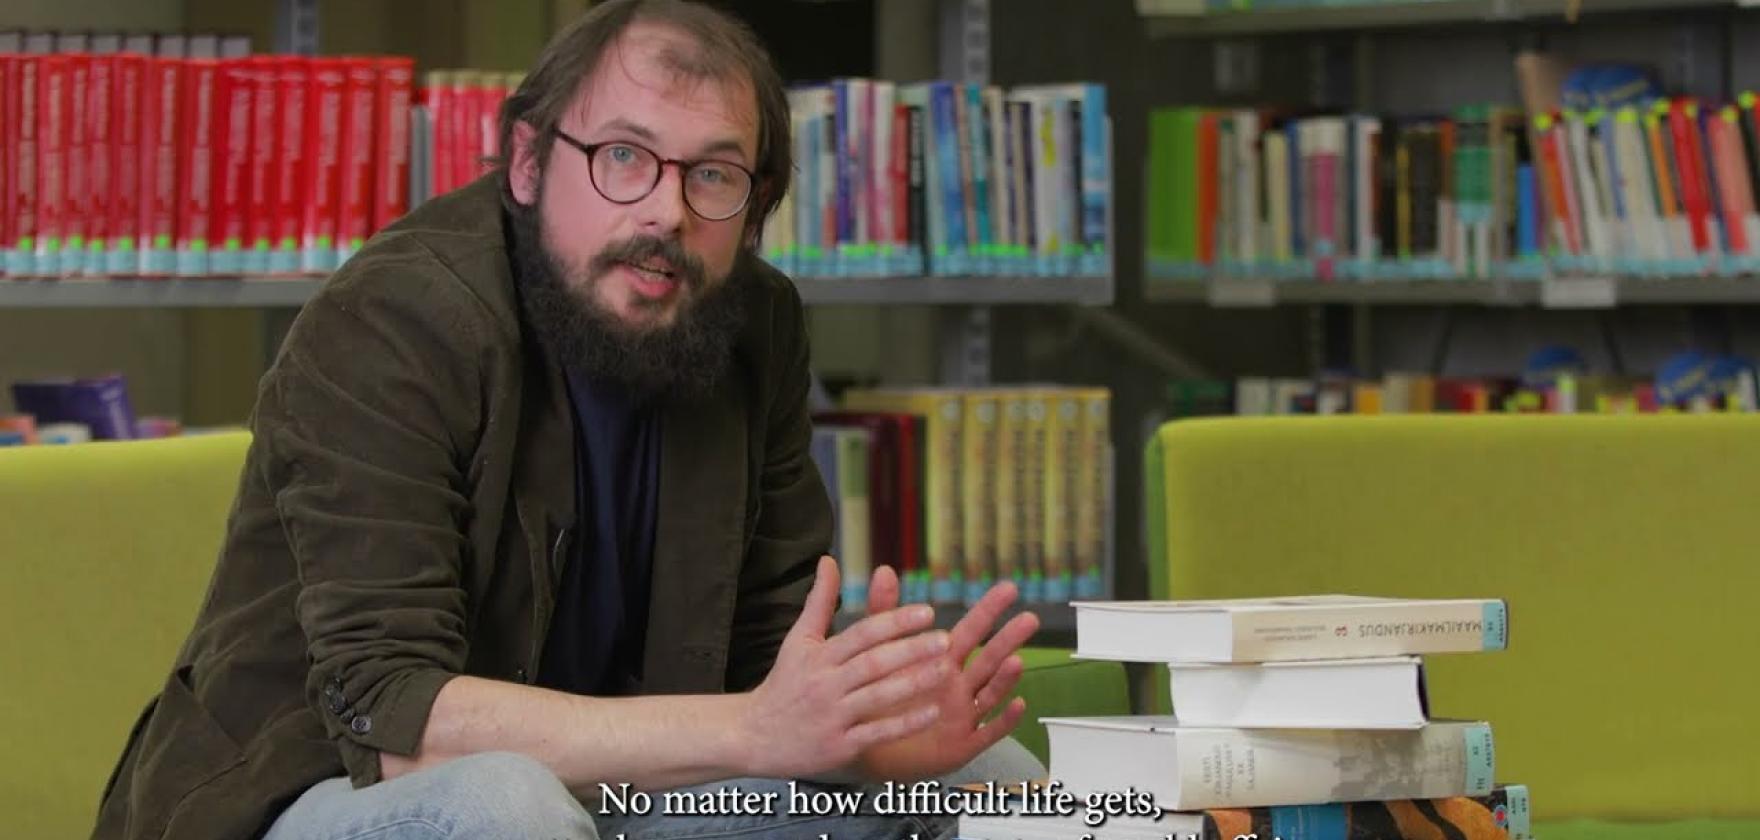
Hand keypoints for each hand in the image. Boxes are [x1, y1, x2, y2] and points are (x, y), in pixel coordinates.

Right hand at [737, 557, 951, 779]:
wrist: (753, 736)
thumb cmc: (784, 684)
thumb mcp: (797, 640)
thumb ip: (819, 601)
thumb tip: (828, 560)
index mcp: (819, 656)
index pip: (862, 633)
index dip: (895, 621)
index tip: (926, 612)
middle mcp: (826, 684)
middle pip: (874, 663)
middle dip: (911, 650)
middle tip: (945, 639)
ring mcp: (833, 716)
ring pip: (878, 696)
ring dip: (914, 683)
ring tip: (945, 669)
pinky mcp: (839, 746)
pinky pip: (877, 733)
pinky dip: (905, 723)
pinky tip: (932, 712)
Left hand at [851, 566, 1038, 782]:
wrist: (867, 747)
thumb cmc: (879, 699)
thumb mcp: (879, 653)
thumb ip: (883, 613)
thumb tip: (883, 571)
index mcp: (942, 662)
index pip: (970, 631)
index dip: (988, 610)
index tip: (1009, 588)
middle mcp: (959, 686)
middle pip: (989, 659)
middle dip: (1009, 639)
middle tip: (1030, 619)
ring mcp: (964, 714)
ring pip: (991, 692)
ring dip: (1006, 678)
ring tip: (1016, 660)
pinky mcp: (963, 743)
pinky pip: (989, 731)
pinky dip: (1005, 720)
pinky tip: (1018, 704)